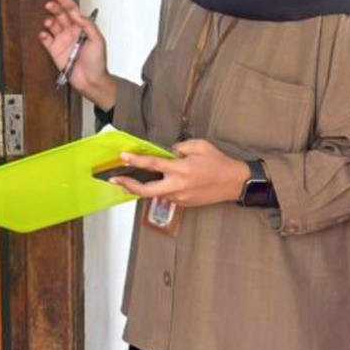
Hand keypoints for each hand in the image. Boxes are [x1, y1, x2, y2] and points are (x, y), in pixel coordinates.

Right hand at [39, 0, 112, 108]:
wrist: (91, 80)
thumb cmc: (98, 61)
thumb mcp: (97, 40)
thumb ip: (87, 24)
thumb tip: (76, 13)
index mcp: (83, 28)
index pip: (72, 9)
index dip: (64, 0)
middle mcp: (72, 32)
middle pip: (61, 15)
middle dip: (55, 7)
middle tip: (49, 4)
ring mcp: (63, 41)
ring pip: (53, 25)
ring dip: (49, 21)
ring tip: (48, 22)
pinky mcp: (55, 51)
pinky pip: (46, 40)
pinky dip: (43, 35)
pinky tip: (44, 34)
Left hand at [110, 139, 250, 208]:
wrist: (233, 183)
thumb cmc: (218, 162)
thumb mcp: (200, 146)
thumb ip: (181, 147)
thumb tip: (168, 153)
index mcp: (181, 169)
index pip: (153, 164)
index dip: (136, 160)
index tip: (123, 157)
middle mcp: (178, 186)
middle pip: (145, 190)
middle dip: (128, 184)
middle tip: (115, 179)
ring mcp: (180, 197)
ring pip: (154, 194)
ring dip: (140, 189)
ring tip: (127, 182)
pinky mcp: (183, 203)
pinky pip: (165, 196)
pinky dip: (156, 190)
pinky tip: (151, 185)